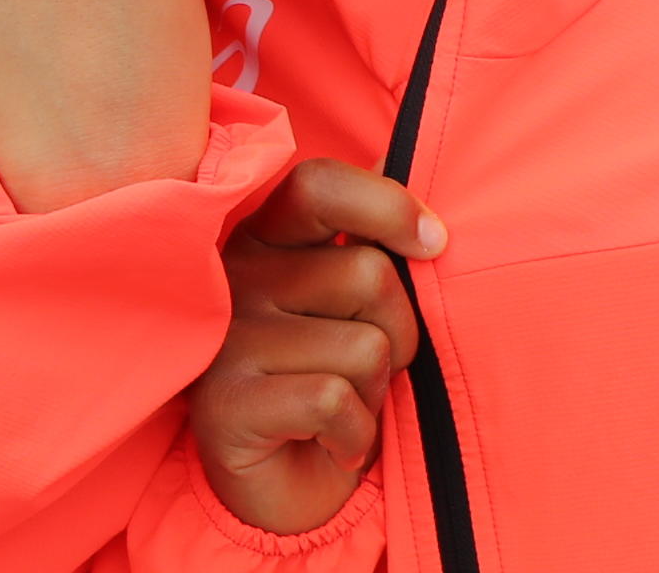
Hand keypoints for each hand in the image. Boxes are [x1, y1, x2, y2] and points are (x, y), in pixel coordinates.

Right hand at [191, 159, 445, 535]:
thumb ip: (372, 241)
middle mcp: (236, 277)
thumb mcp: (353, 305)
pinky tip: (334, 444)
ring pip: (364, 345)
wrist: (280, 489)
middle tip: (368, 373)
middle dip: (399, 334)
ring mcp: (227, 338)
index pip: (320, 186)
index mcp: (266, 238)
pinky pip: (334, 400)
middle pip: (369, 275)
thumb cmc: (329, 382)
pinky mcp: (225, 402)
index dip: (386, 206)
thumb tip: (408, 168)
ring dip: (375, 392)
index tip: (433, 243)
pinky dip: (355, 435)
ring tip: (344, 410)